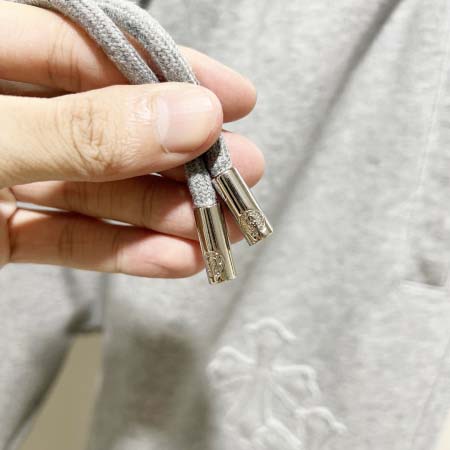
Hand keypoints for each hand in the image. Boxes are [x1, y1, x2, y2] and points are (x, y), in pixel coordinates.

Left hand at [0, 1, 263, 277]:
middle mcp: (2, 117)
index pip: (90, 50)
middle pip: (106, 128)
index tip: (235, 99)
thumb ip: (83, 130)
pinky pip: (68, 239)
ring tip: (219, 229)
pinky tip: (174, 258)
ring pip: (95, 192)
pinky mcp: (2, 235)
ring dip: (162, 215)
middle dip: (178, 158)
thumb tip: (189, 118)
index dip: (168, 73)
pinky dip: (122, 252)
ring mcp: (2, 177)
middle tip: (240, 175)